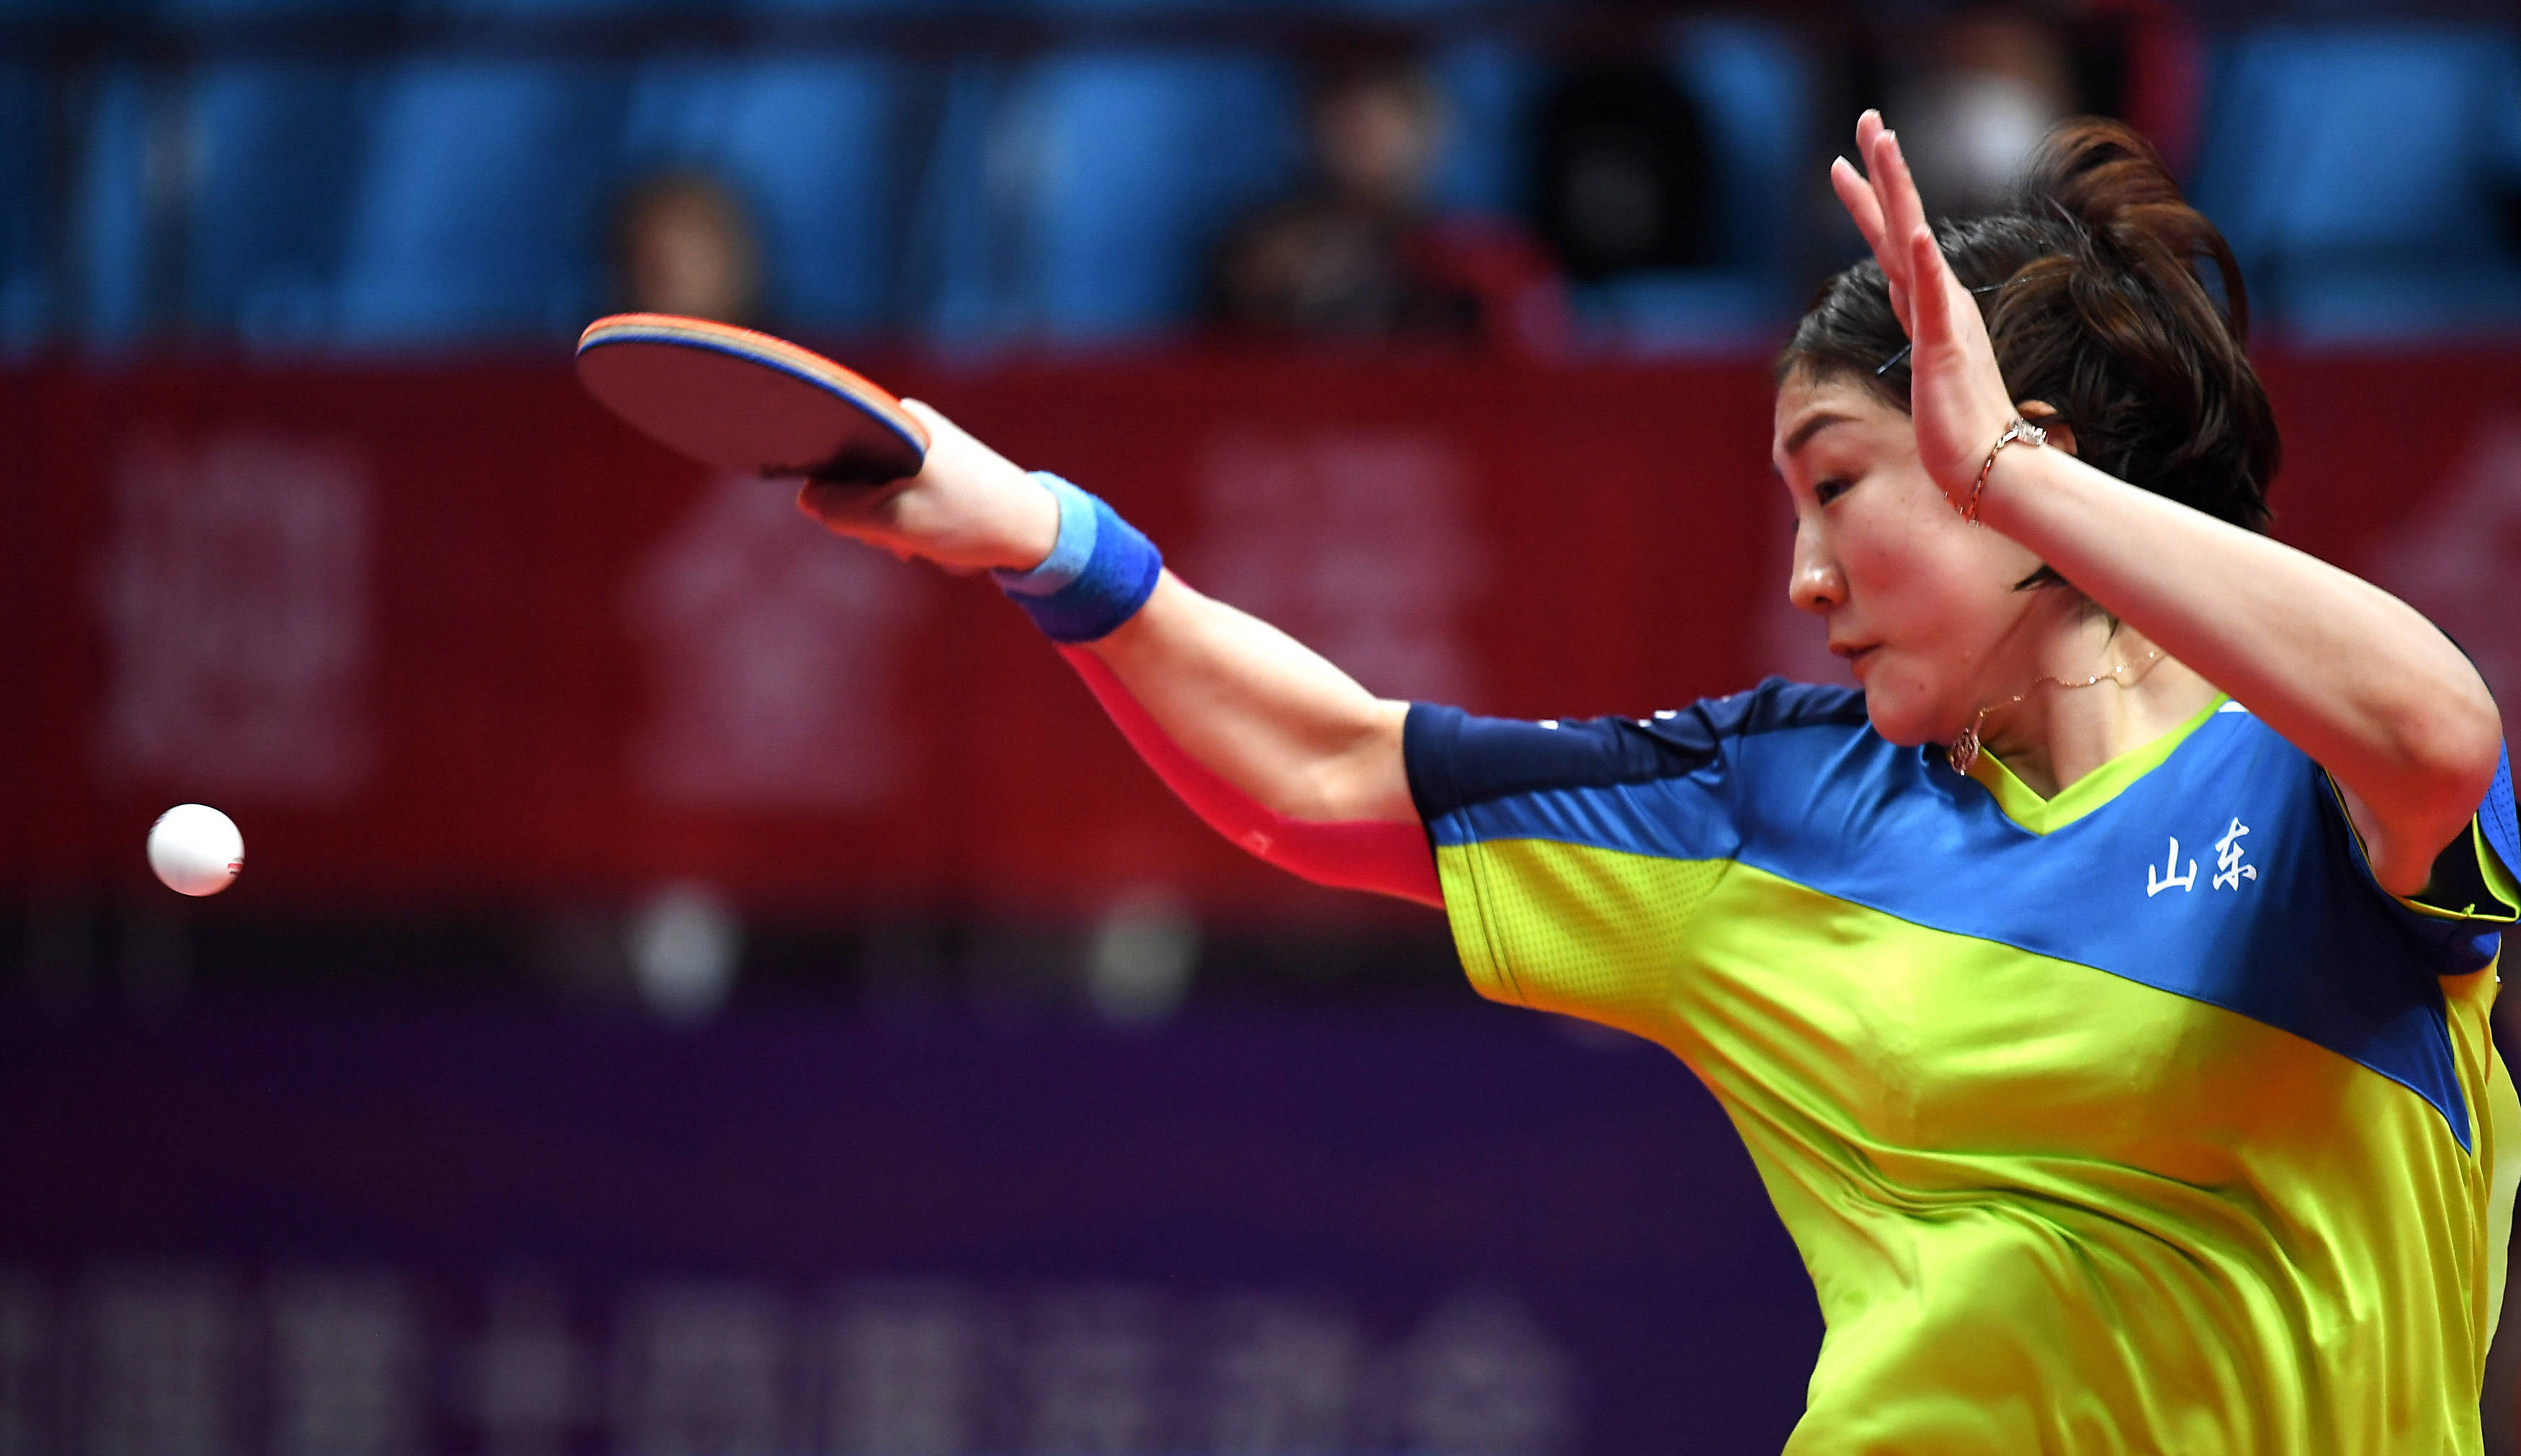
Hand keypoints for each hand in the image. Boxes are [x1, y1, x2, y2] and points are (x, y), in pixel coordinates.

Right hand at [794, 399, 1060, 573]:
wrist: (1035, 532)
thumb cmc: (970, 519)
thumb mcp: (895, 521)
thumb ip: (842, 510)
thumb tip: (807, 499)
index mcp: (899, 419)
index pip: (833, 445)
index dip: (831, 486)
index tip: (852, 517)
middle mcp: (909, 425)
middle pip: (853, 473)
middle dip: (868, 517)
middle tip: (898, 538)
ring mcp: (922, 448)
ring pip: (875, 493)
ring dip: (889, 528)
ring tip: (922, 540)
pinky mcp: (933, 473)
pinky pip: (897, 501)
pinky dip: (907, 526)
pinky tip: (930, 540)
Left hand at [1828, 112, 2021, 505]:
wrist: (1989, 468)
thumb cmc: (1965, 433)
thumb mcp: (1935, 377)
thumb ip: (1931, 348)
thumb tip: (1926, 342)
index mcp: (1934, 307)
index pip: (1894, 242)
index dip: (1874, 199)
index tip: (1849, 160)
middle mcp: (1940, 302)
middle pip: (1903, 222)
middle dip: (1883, 169)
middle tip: (1867, 118)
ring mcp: (1944, 320)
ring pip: (1913, 241)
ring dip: (1898, 191)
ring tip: (1883, 142)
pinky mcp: (1945, 348)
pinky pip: (1934, 298)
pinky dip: (1923, 265)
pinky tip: (1913, 233)